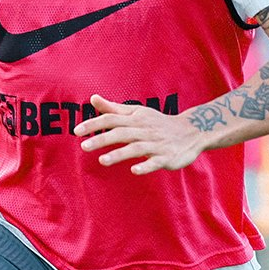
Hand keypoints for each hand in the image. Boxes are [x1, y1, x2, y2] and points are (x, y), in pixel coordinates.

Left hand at [73, 94, 205, 174]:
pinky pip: (155, 161)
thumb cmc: (158, 123)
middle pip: (121, 133)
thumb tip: (92, 98)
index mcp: (136, 119)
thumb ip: (114, 108)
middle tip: (83, 146)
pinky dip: (145, 166)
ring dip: (119, 154)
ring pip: (136, 148)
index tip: (76, 130)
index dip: (94, 124)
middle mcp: (144, 130)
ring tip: (102, 161)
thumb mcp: (137, 113)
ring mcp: (156, 144)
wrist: (192, 131)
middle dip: (102, 138)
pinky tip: (134, 171)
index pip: (112, 119)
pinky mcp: (166, 157)